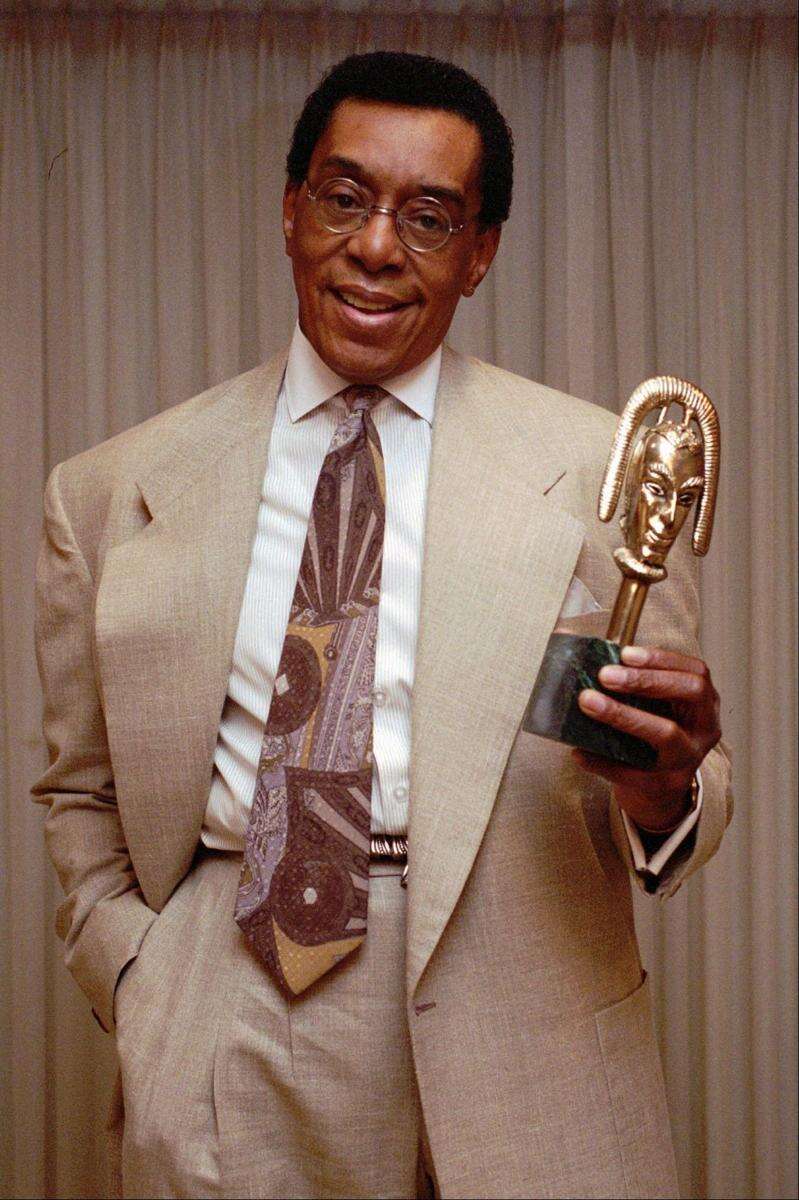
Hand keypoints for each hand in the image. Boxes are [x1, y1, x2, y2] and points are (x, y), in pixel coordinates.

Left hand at [572, 645, 720, 832]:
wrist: (660, 787)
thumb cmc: (655, 732)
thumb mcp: (660, 707)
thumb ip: (639, 685)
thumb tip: (590, 657)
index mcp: (704, 704)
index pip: (696, 672)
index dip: (662, 659)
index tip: (625, 654)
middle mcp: (704, 729)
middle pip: (690, 693)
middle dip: (647, 680)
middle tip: (605, 675)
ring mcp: (688, 759)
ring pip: (666, 733)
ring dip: (624, 715)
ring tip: (588, 702)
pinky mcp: (665, 784)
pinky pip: (632, 772)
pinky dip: (602, 761)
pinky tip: (579, 751)